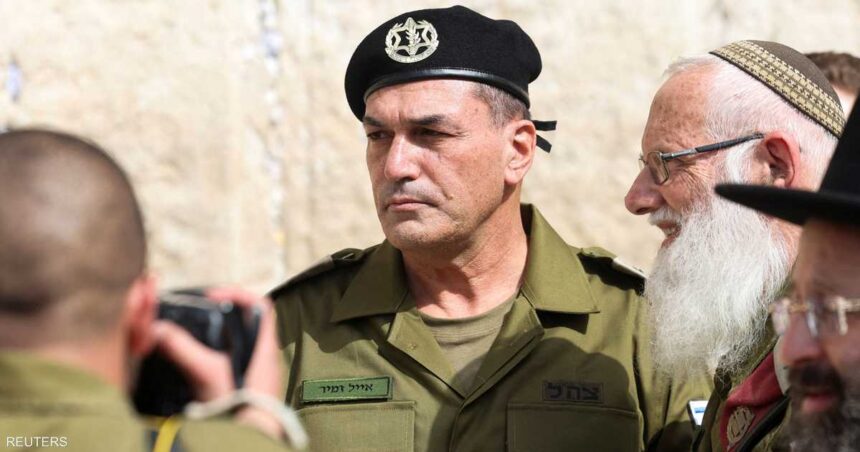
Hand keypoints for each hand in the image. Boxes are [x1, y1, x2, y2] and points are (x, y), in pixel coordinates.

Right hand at [152, 287, 284, 438]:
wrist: (245, 439)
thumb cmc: (237, 409)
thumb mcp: (208, 374)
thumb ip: (183, 349)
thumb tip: (158, 329)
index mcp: (264, 348)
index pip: (261, 305)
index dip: (238, 293)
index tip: (212, 297)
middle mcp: (265, 358)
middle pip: (248, 320)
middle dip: (223, 313)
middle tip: (199, 312)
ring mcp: (258, 373)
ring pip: (241, 341)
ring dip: (218, 334)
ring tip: (194, 333)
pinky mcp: (248, 387)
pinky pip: (235, 360)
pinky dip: (217, 354)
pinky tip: (199, 359)